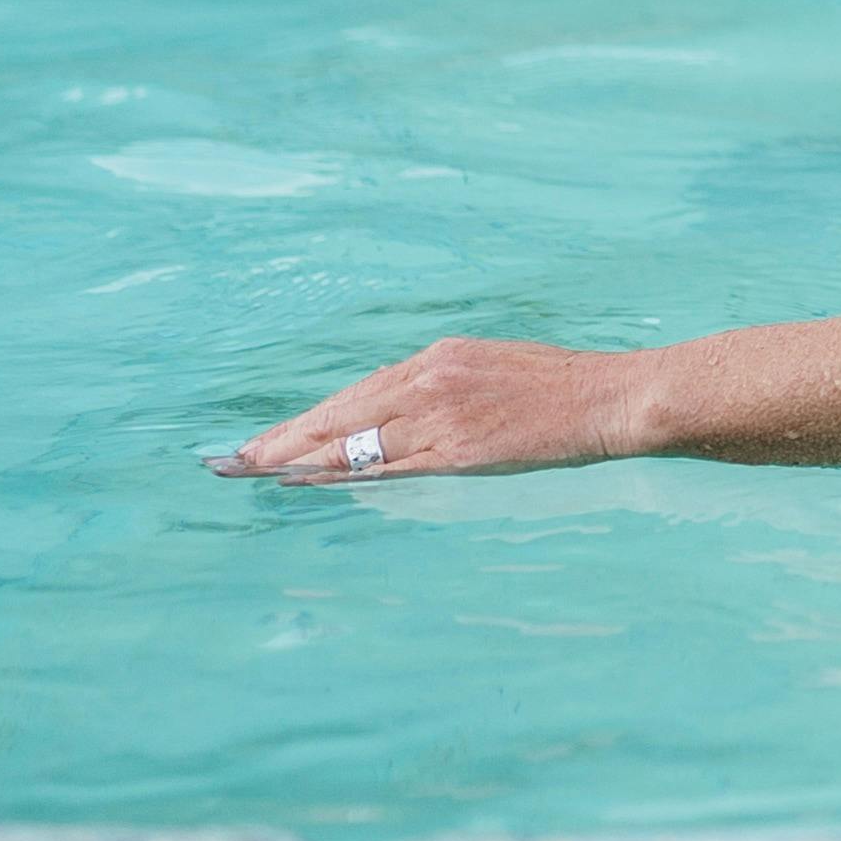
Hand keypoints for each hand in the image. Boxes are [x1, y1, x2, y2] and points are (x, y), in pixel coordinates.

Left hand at [211, 335, 654, 484]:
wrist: (611, 397)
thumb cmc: (563, 387)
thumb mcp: (493, 370)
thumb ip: (445, 389)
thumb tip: (405, 413)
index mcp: (439, 357)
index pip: (356, 392)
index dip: (308, 419)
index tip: (266, 438)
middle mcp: (430, 380)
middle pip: (340, 413)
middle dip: (281, 439)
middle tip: (229, 461)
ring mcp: (442, 415)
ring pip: (352, 441)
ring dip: (294, 459)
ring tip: (248, 474)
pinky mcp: (459, 451)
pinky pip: (385, 466)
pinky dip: (339, 474)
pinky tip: (304, 482)